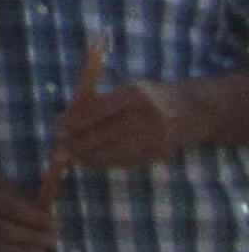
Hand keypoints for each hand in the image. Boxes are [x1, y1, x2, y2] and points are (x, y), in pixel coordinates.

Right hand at [0, 132, 61, 251]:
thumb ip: (5, 185)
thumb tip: (32, 205)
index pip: (11, 208)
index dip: (34, 218)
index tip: (54, 222)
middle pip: (4, 229)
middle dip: (31, 236)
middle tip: (54, 239)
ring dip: (20, 247)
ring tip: (40, 249)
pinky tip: (13, 251)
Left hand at [58, 78, 194, 174]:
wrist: (193, 111)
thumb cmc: (151, 96)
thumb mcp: (127, 90)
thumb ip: (100, 102)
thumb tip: (67, 119)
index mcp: (136, 95)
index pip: (99, 109)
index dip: (76, 120)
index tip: (59, 126)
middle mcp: (147, 117)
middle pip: (105, 132)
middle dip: (78, 141)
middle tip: (59, 145)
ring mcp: (155, 138)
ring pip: (114, 151)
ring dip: (89, 155)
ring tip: (72, 154)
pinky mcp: (158, 154)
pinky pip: (126, 161)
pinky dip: (105, 162)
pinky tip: (91, 161)